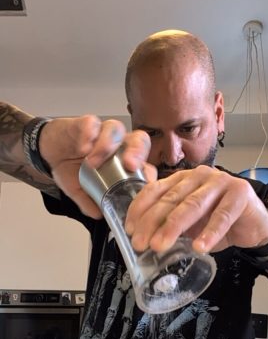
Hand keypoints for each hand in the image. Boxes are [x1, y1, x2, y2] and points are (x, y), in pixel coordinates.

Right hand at [38, 116, 153, 218]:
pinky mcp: (85, 123)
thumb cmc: (71, 169)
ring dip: (107, 145)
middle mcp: (119, 145)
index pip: (146, 163)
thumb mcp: (80, 190)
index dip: (148, 172)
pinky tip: (82, 148)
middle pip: (139, 140)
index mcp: (125, 162)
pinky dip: (88, 134)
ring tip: (92, 162)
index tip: (143, 183)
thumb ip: (90, 201)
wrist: (48, 152)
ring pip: (116, 129)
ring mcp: (103, 132)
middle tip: (129, 165)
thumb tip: (98, 215)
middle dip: (137, 152)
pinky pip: (92, 123)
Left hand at [124, 165, 267, 253]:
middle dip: (153, 223)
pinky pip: (222, 216)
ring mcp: (221, 181)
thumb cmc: (222, 222)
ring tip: (161, 246)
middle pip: (171, 199)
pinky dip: (210, 233)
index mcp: (183, 178)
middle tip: (142, 244)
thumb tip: (145, 238)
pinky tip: (200, 247)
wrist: (256, 224)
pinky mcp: (240, 193)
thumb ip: (172, 223)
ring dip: (174, 227)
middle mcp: (200, 175)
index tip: (131, 230)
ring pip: (192, 205)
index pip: (156, 190)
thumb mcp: (191, 223)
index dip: (141, 210)